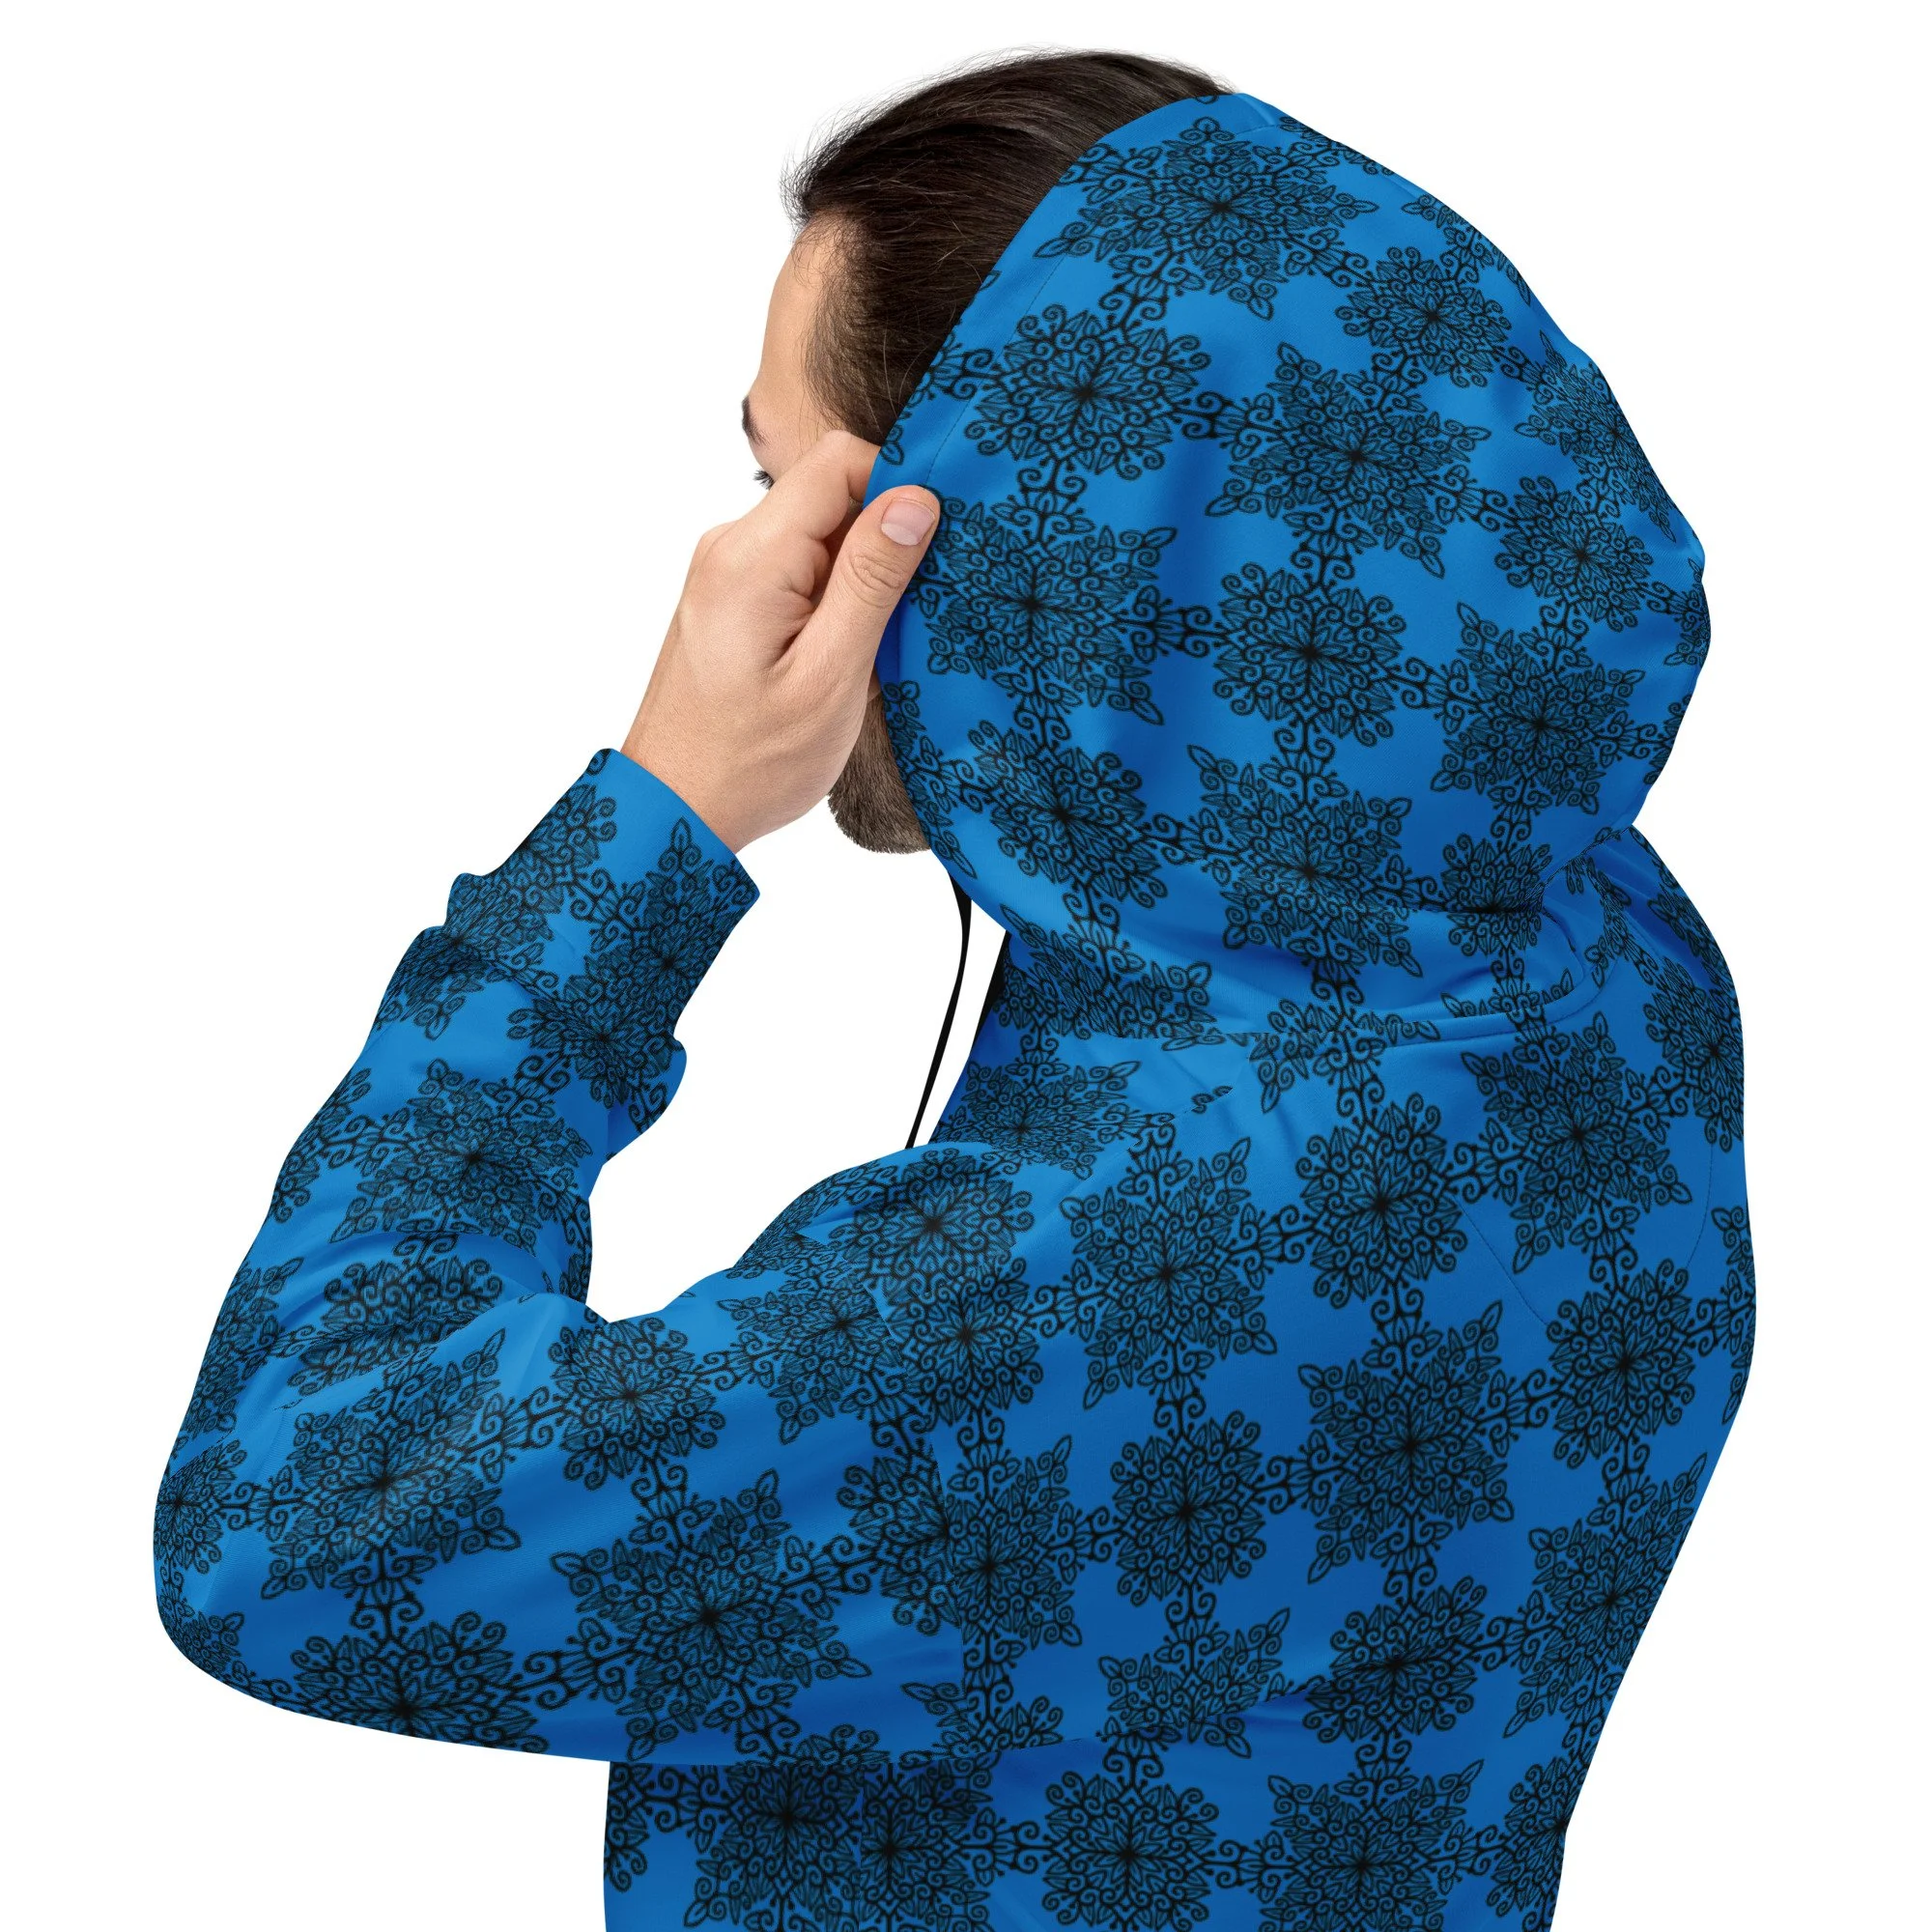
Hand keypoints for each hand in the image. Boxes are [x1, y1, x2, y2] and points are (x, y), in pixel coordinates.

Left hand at [620, 431, 939, 852]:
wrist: (675, 811)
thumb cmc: (748, 762)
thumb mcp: (830, 676)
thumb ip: (871, 581)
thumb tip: (915, 499)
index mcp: (751, 557)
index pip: (838, 461)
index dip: (897, 486)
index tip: (935, 543)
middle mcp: (730, 548)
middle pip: (831, 495)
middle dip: (882, 542)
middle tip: (905, 616)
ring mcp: (727, 572)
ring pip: (820, 535)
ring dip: (861, 579)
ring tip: (868, 650)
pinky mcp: (733, 598)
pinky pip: (800, 569)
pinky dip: (835, 601)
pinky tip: (842, 656)